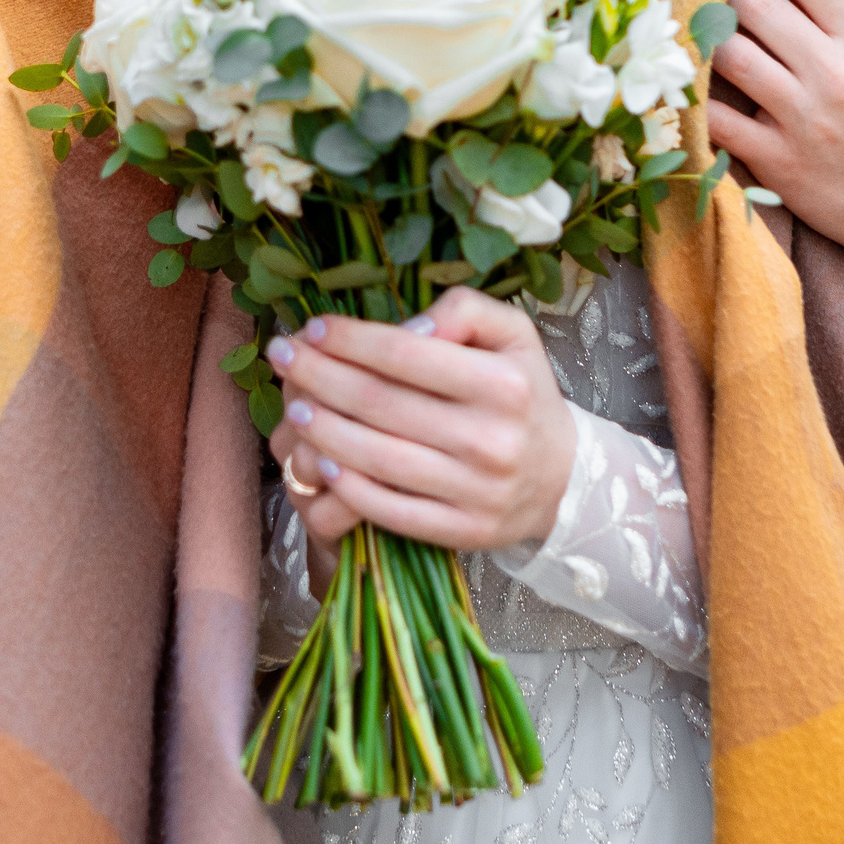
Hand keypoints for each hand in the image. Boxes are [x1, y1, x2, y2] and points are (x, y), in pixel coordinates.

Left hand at [264, 288, 575, 580]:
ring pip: (376, 458)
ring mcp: (475, 492)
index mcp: (504, 385)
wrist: (561, 477)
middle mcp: (491, 439)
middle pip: (380, 404)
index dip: (350, 340)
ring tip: (292, 406)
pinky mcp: (461, 532)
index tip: (312, 329)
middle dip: (319, 377)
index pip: (406, 355)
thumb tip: (406, 329)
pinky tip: (319, 458)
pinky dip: (347, 483)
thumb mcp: (513, 335)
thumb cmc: (522, 394)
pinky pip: (389, 509)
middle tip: (283, 359)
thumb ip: (464, 312)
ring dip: (321, 429)